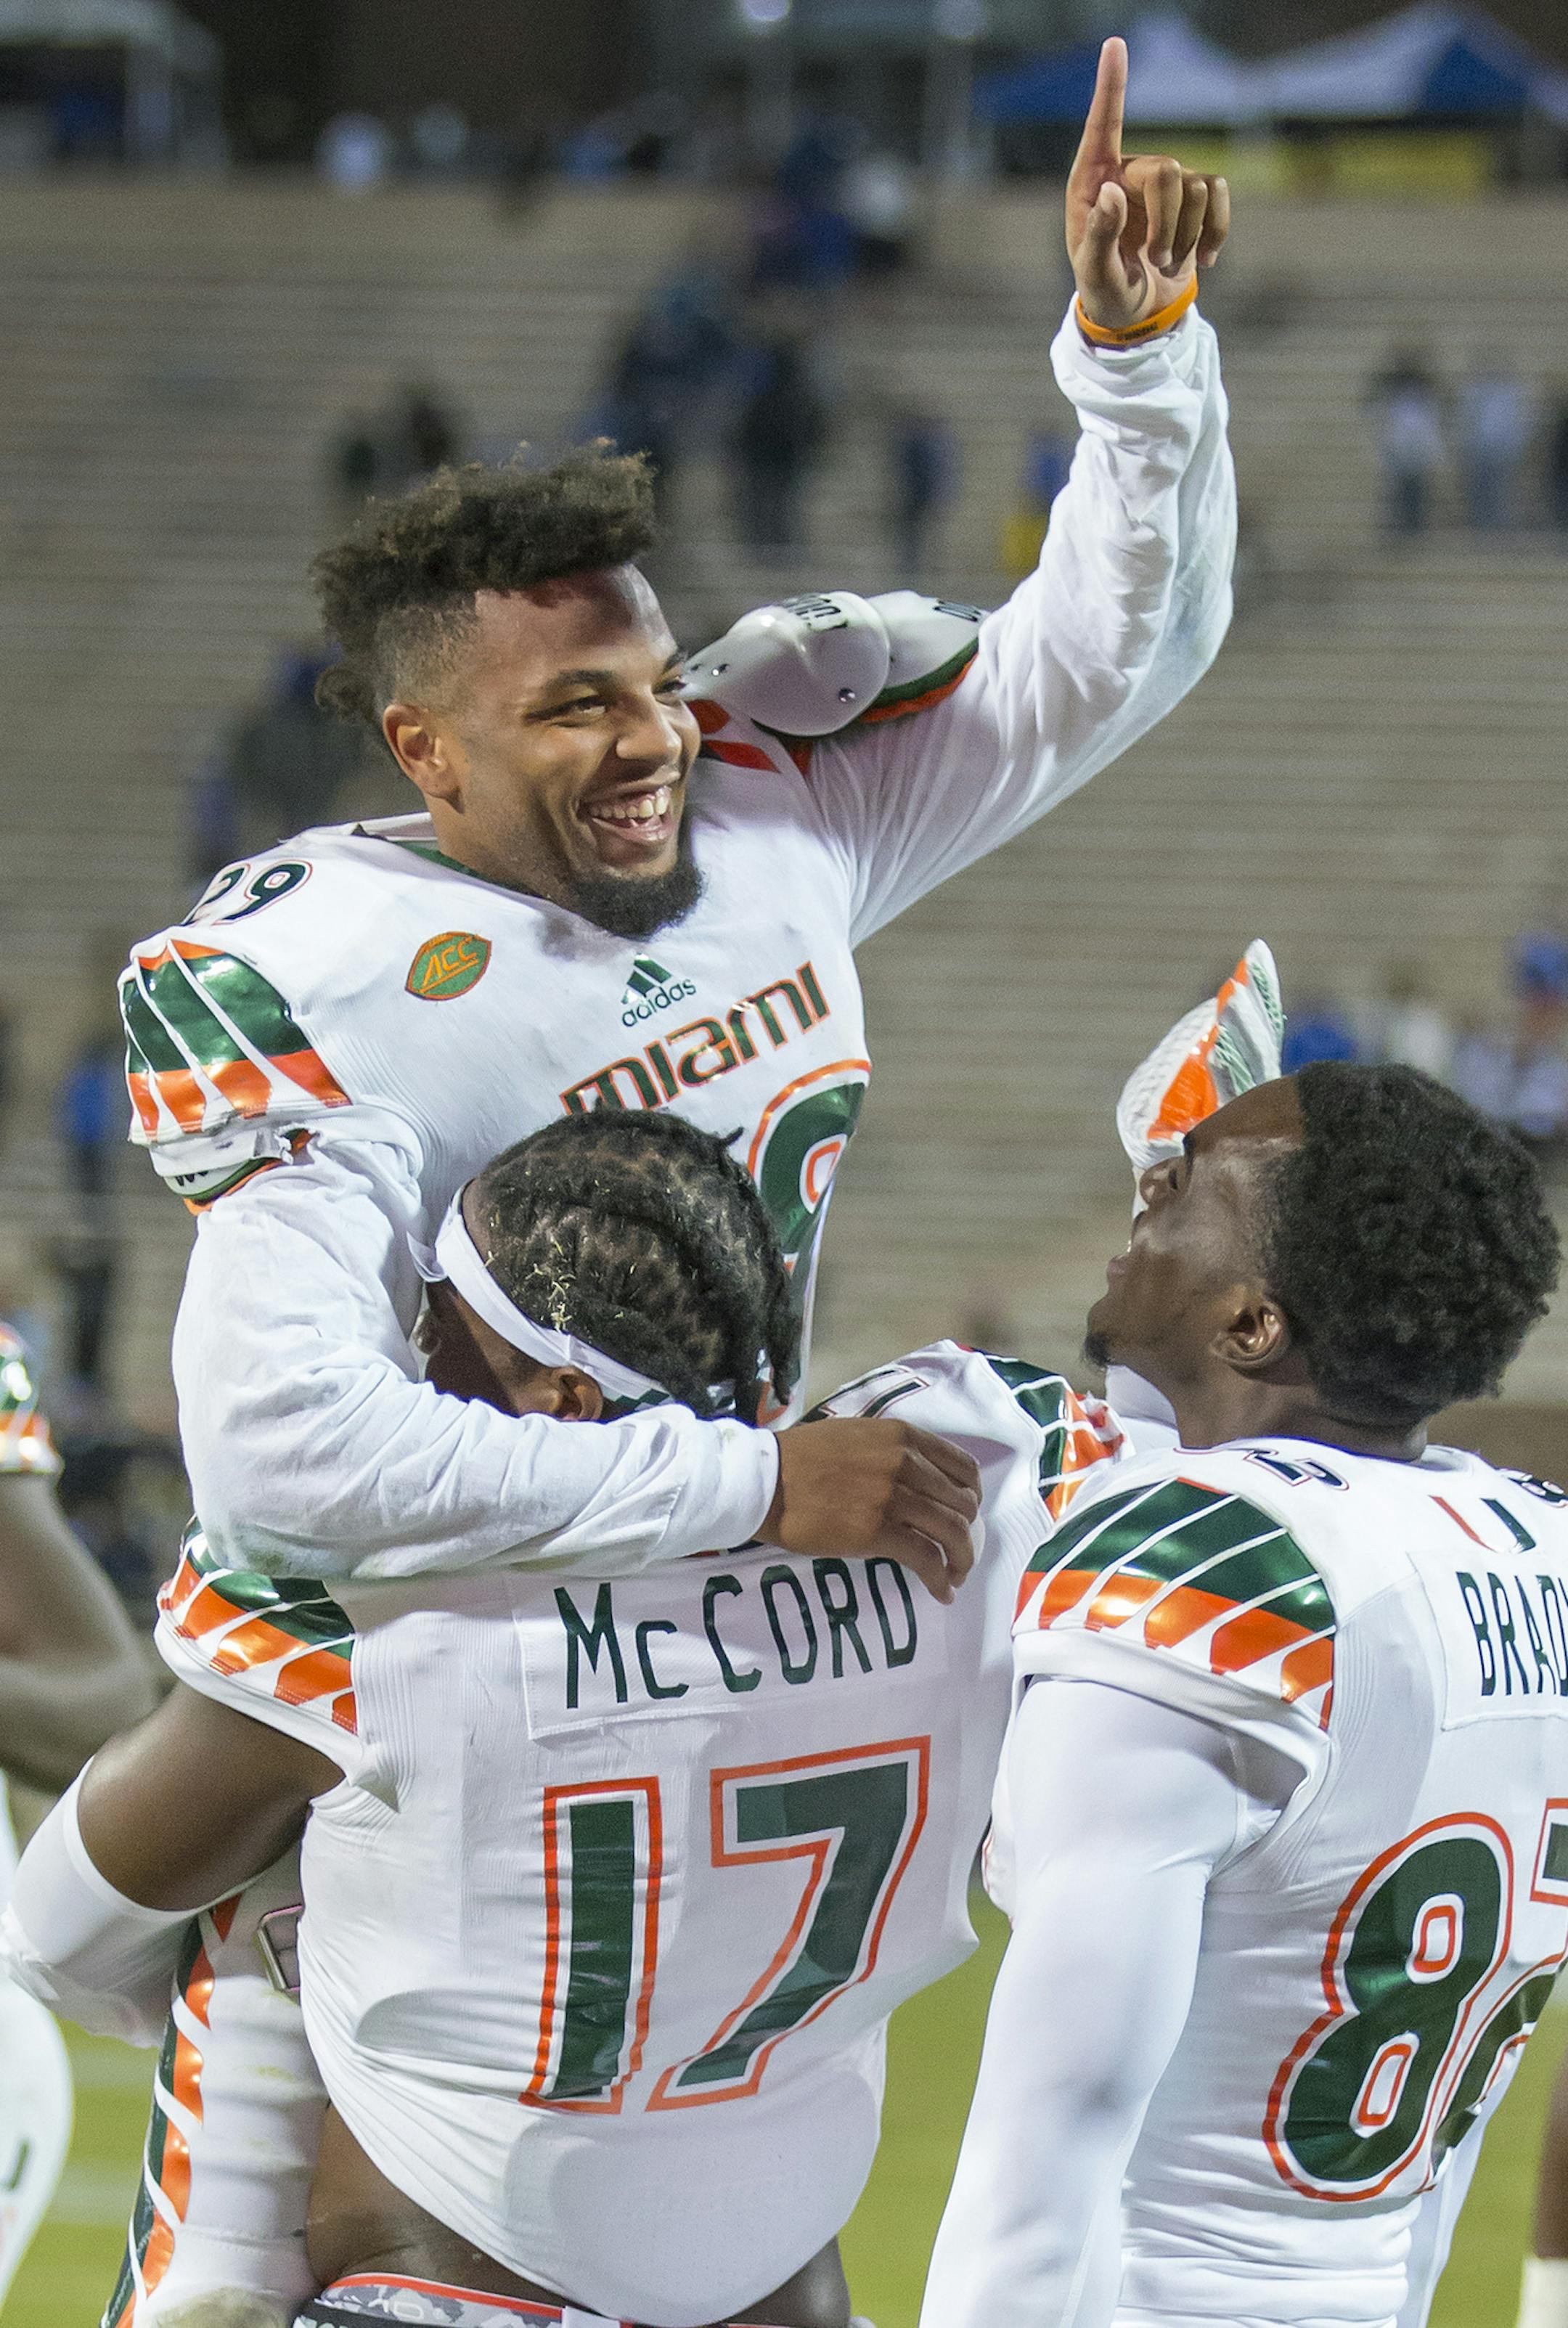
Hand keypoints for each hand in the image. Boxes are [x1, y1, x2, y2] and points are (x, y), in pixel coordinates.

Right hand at [756, 1418, 980, 1604]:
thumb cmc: (800, 1458)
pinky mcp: (877, 1531)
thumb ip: (891, 1451)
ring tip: (955, 1577)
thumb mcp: (855, 1436)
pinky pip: (926, 1558)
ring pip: (953, 1533)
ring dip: (961, 1561)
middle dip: (968, 1534)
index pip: (963, 1467)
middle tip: (959, 1553)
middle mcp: (906, 1462)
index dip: (973, 1497)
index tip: (966, 1516)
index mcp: (903, 1436)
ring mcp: (893, 1496)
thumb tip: (915, 1476)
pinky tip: (941, 1591)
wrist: (765, 1481)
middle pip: (962, 1504)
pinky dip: (940, 1579)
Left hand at [1066, 36, 1229, 333]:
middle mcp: (1129, 172)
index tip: (1113, 43)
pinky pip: (1220, 197)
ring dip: (1189, 235)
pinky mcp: (1195, 200)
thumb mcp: (1093, 275)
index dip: (1111, 86)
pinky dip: (1218, 230)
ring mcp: (1165, 183)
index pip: (1103, 126)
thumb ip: (1098, 235)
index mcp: (1093, 181)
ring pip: (1197, 187)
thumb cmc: (1104, 291)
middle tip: (1158, 261)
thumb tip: (1111, 191)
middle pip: (1167, 170)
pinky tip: (1207, 259)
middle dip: (1170, 222)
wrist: (1135, 313)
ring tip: (1167, 266)